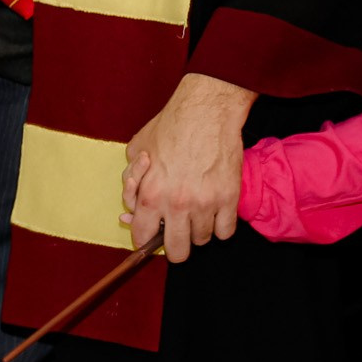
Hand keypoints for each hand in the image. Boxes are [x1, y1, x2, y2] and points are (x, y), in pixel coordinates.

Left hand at [119, 74, 256, 263]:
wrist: (207, 110)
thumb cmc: (171, 126)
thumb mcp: (137, 148)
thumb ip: (132, 180)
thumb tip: (132, 204)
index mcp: (150, 195)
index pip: (142, 237)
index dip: (145, 239)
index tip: (151, 235)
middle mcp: (177, 205)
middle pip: (177, 251)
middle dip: (175, 246)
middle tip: (177, 234)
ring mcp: (205, 203)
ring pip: (202, 239)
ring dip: (199, 230)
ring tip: (198, 211)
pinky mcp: (229, 198)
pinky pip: (226, 231)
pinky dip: (221, 226)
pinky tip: (216, 212)